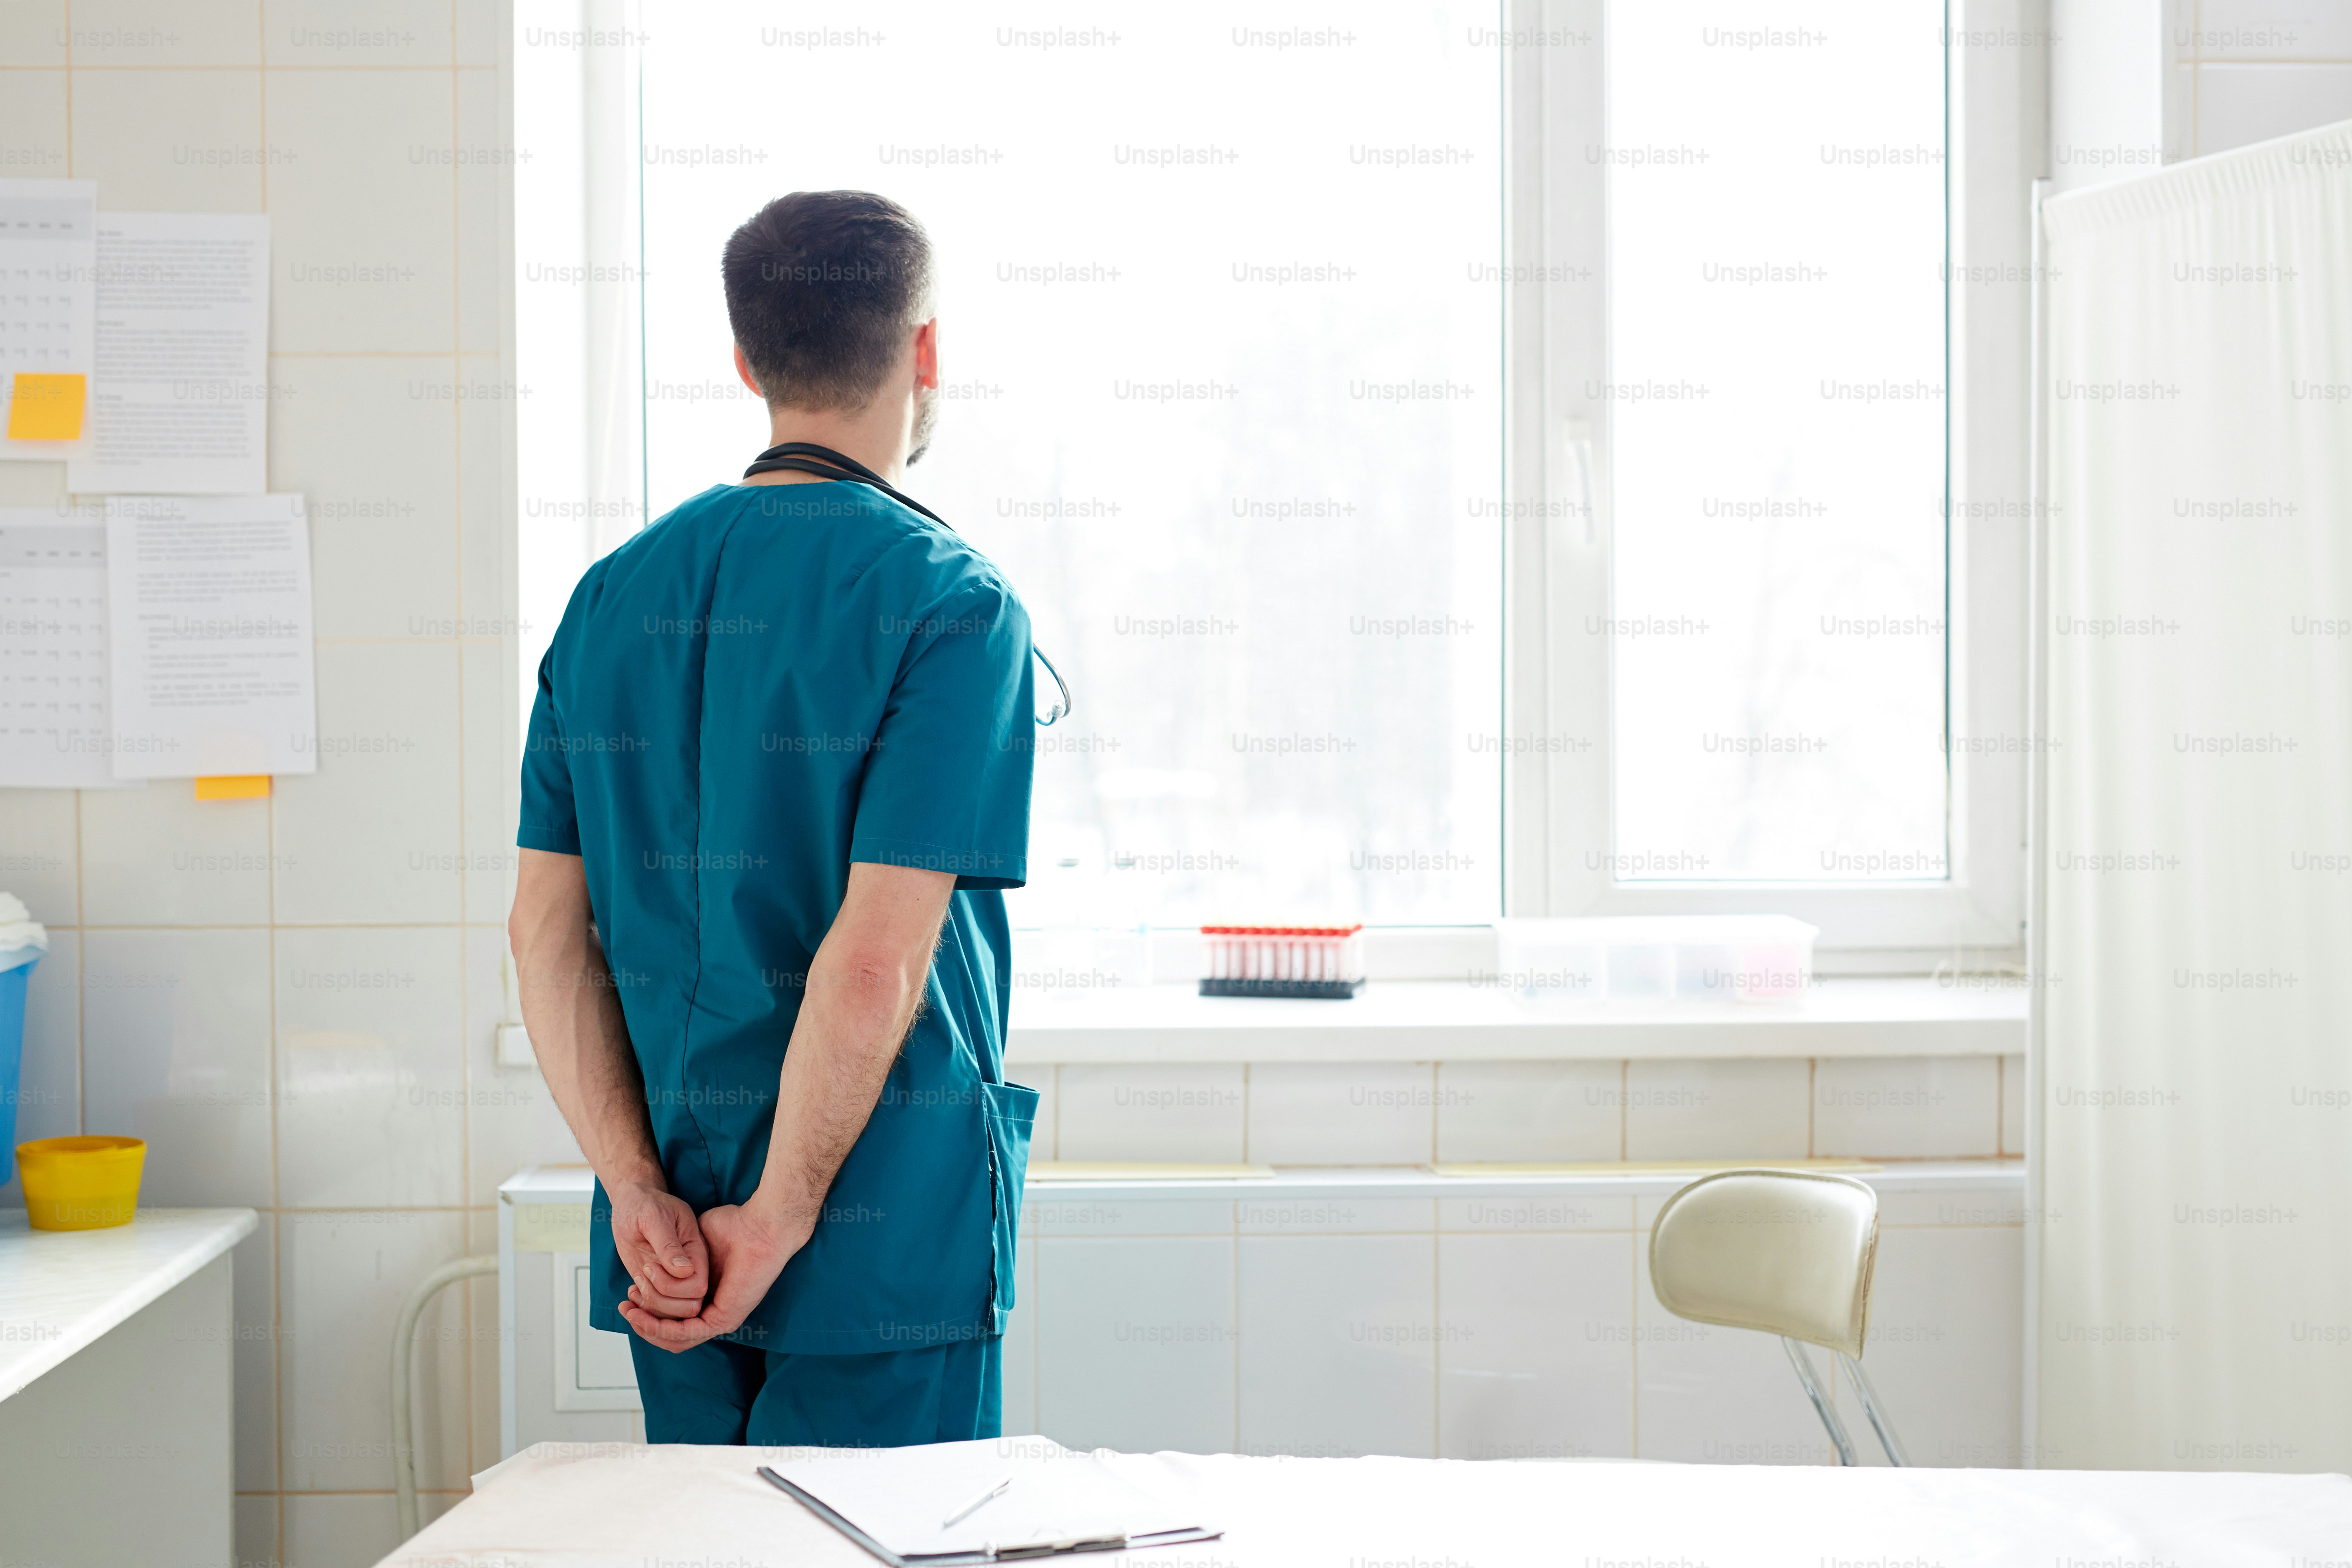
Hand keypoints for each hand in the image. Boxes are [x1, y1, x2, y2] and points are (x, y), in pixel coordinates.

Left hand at [607, 1180, 707, 1325]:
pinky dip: (642, 1310)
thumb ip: (669, 1244)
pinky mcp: (658, 1286)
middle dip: (660, 1301)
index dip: (673, 1287)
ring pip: (674, 1315)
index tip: (649, 1267)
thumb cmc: (644, 1204)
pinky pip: (658, 1312)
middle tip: (641, 1277)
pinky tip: (630, 1293)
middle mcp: (689, 1269)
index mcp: (696, 1250)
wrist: (632, 1204)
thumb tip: (684, 1270)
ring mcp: (673, 1280)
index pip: (698, 1286)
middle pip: (690, 1307)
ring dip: (649, 1307)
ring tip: (634, 1287)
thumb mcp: (654, 1217)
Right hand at [618, 1198, 809, 1352]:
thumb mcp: (694, 1243)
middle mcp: (715, 1311)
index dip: (648, 1310)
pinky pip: (686, 1333)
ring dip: (648, 1328)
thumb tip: (659, 1266)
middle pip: (670, 1334)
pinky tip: (644, 1315)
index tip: (630, 1293)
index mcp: (710, 1296)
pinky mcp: (725, 1318)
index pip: (674, 1317)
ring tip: (631, 1311)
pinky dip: (661, 1328)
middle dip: (643, 1323)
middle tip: (626, 1306)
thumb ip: (677, 1257)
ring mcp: (721, 1318)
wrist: (761, 1224)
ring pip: (675, 1339)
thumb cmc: (734, 1225)